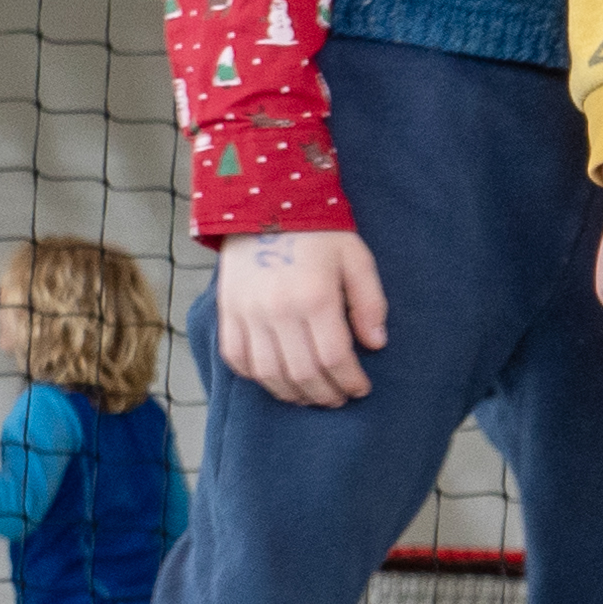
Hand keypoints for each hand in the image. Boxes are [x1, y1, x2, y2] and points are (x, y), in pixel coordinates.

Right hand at [216, 230, 389, 405]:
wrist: (263, 205)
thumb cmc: (319, 234)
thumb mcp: (357, 259)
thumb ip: (370, 303)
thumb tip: (376, 344)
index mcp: (314, 298)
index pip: (334, 358)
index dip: (350, 381)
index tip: (360, 389)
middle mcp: (277, 310)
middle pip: (302, 373)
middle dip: (324, 394)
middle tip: (338, 398)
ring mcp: (247, 313)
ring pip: (268, 373)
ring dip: (292, 394)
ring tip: (311, 397)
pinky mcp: (227, 311)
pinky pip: (236, 358)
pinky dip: (257, 377)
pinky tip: (277, 380)